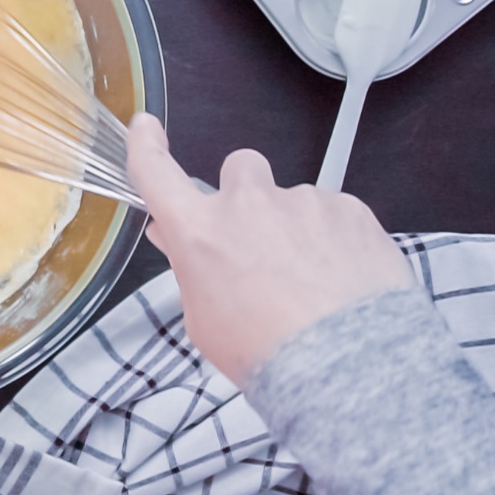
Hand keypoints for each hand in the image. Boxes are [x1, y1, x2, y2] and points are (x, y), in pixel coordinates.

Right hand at [127, 114, 413, 387]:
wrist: (346, 367)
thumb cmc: (266, 355)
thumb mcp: (206, 322)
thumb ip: (192, 268)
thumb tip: (177, 236)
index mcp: (201, 232)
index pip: (157, 173)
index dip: (146, 146)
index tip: (145, 128)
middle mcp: (248, 203)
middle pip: (239, 167)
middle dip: (247, 193)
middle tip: (262, 238)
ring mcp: (302, 200)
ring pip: (294, 198)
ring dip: (298, 226)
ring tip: (316, 280)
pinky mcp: (349, 208)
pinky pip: (336, 212)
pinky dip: (337, 239)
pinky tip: (345, 279)